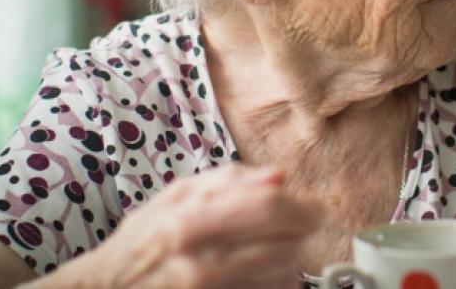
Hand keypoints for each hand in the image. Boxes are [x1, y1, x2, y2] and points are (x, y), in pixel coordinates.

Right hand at [34, 163, 321, 288]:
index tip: (314, 208)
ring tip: (267, 252)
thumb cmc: (141, 243)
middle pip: (286, 243)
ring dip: (288, 261)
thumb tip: (278, 176)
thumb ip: (228, 182)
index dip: (303, 206)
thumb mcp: (173, 197)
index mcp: (189, 222)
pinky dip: (274, 283)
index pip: (269, 207)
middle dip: (300, 234)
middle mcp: (201, 262)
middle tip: (294, 229)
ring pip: (284, 275)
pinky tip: (257, 274)